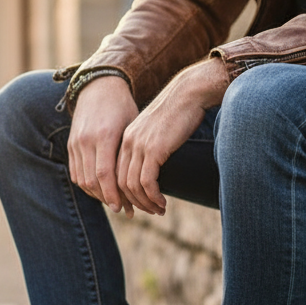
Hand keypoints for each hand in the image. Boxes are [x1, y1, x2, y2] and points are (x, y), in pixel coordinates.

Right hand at [67, 75, 138, 214]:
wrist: (99, 87)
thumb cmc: (123, 107)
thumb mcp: (132, 126)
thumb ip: (131, 153)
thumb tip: (143, 180)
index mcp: (104, 136)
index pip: (105, 175)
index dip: (113, 194)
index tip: (123, 208)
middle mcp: (86, 141)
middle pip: (92, 181)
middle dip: (106, 198)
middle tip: (122, 209)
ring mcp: (76, 143)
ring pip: (82, 179)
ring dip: (96, 194)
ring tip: (113, 201)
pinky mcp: (71, 144)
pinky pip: (75, 172)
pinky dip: (87, 185)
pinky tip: (100, 190)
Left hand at [117, 57, 228, 215]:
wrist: (189, 93)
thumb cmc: (179, 111)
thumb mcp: (157, 130)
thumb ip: (150, 146)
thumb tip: (153, 165)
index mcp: (126, 138)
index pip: (116, 172)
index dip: (124, 192)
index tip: (137, 203)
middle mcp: (128, 142)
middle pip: (120, 183)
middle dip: (133, 202)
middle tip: (149, 211)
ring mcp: (139, 146)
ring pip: (132, 186)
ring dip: (145, 203)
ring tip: (158, 210)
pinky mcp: (154, 150)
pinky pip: (147, 182)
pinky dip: (153, 197)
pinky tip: (163, 203)